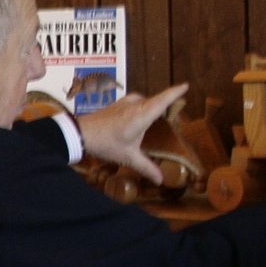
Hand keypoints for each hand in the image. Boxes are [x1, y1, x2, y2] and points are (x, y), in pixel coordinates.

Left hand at [74, 84, 189, 182]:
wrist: (79, 133)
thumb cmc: (105, 144)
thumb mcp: (128, 157)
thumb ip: (146, 167)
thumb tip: (160, 180)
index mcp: (142, 113)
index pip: (164, 99)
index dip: (176, 92)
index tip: (186, 86)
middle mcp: (135, 103)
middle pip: (157, 101)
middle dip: (166, 106)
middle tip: (174, 117)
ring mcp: (125, 102)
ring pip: (145, 101)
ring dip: (153, 107)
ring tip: (158, 119)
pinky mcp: (117, 104)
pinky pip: (135, 102)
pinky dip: (142, 108)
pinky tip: (139, 119)